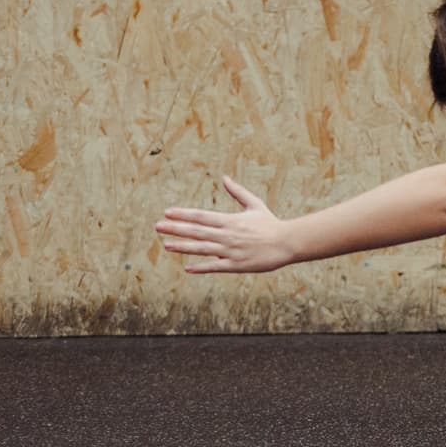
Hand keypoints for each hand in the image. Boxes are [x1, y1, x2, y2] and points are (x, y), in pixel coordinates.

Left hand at [155, 177, 295, 272]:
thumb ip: (238, 192)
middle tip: (158, 226)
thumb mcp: (255, 205)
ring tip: (166, 245)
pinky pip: (216, 267)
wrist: (288, 242)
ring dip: (183, 247)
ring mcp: (231, 251)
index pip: (202, 216)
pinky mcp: (237, 265)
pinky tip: (188, 268)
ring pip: (202, 249)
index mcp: (231, 220)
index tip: (167, 213)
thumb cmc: (270, 223)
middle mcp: (228, 235)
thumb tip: (225, 178)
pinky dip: (202, 267)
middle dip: (176, 228)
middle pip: (197, 231)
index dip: (183, 214)